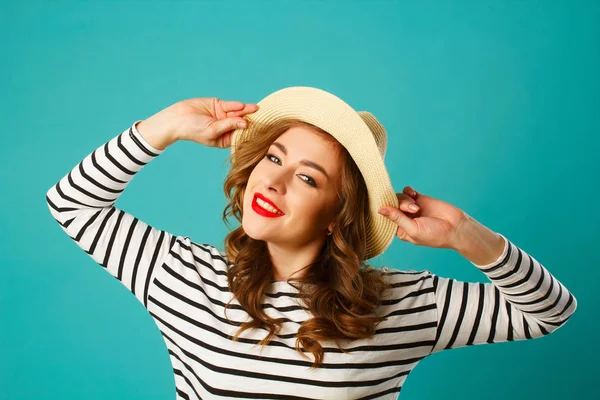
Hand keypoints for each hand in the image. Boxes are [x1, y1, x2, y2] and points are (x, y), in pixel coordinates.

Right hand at [138, 97, 258, 148]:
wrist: (177, 118)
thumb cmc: (193, 129)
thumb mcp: (213, 130)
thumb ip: (229, 125)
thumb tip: (245, 123)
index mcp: (225, 139)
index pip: (240, 136)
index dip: (249, 133)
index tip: (260, 132)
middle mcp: (226, 127)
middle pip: (241, 123)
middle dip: (250, 120)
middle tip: (261, 117)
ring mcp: (223, 116)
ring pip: (237, 113)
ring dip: (246, 111)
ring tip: (255, 109)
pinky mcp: (219, 105)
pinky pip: (230, 106)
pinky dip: (236, 106)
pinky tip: (243, 106)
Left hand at [378, 186, 468, 249]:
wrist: (456, 227)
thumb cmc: (435, 235)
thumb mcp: (413, 229)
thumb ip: (397, 218)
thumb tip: (380, 210)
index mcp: (400, 230)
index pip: (386, 218)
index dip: (385, 212)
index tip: (385, 206)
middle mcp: (404, 218)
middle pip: (392, 206)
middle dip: (400, 205)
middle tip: (413, 210)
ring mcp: (411, 208)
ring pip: (399, 197)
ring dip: (406, 200)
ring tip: (417, 207)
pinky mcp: (419, 199)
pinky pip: (407, 191)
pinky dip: (408, 191)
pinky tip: (414, 195)